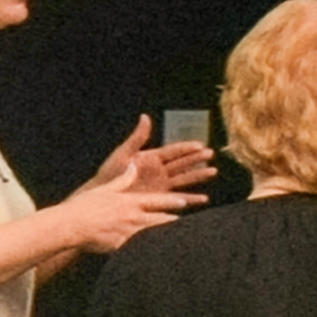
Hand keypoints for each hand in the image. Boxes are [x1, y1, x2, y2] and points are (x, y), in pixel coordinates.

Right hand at [63, 157, 198, 253]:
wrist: (71, 226)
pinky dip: (135, 245)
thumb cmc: (84, 206)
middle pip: (158, 218)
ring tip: (171, 237)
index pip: (156, 200)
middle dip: (171, 219)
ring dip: (159, 234)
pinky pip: (132, 246)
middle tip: (183, 220)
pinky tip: (138, 248)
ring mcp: (128, 233)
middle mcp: (132, 217)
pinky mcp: (121, 246)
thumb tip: (133, 167)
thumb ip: (122, 180)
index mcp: (129, 201)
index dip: (172, 201)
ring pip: (149, 233)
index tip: (184, 201)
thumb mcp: (104, 189)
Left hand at [89, 116, 215, 198]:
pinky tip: (203, 199)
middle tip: (211, 154)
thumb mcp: (123, 153)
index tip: (200, 144)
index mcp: (152, 157)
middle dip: (197, 159)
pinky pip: (178, 197)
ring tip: (212, 171)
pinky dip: (191, 199)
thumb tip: (145, 117)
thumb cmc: (110, 173)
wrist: (104, 194)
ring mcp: (161, 185)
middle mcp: (159, 170)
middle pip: (182, 163)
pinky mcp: (160, 198)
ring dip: (198, 175)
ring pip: (184, 179)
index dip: (186, 148)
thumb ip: (137, 137)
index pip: (173, 151)